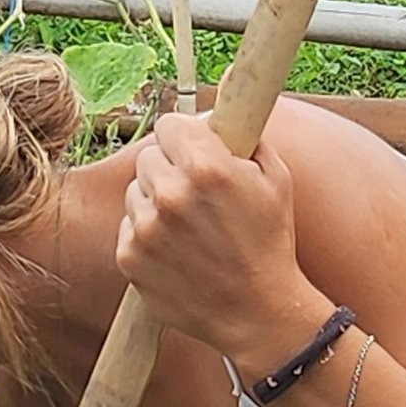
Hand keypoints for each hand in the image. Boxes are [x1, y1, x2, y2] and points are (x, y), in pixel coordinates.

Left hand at [115, 115, 321, 368]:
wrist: (257, 312)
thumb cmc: (270, 243)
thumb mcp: (276, 178)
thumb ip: (247, 131)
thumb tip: (231, 93)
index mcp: (206, 166)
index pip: (170, 124)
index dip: (185, 139)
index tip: (195, 154)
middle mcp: (170, 193)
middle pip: (149, 156)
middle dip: (170, 169)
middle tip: (196, 195)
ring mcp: (146, 227)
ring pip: (136, 192)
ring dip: (156, 203)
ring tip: (189, 228)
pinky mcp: (129, 257)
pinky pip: (130, 226)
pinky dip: (148, 235)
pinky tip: (178, 251)